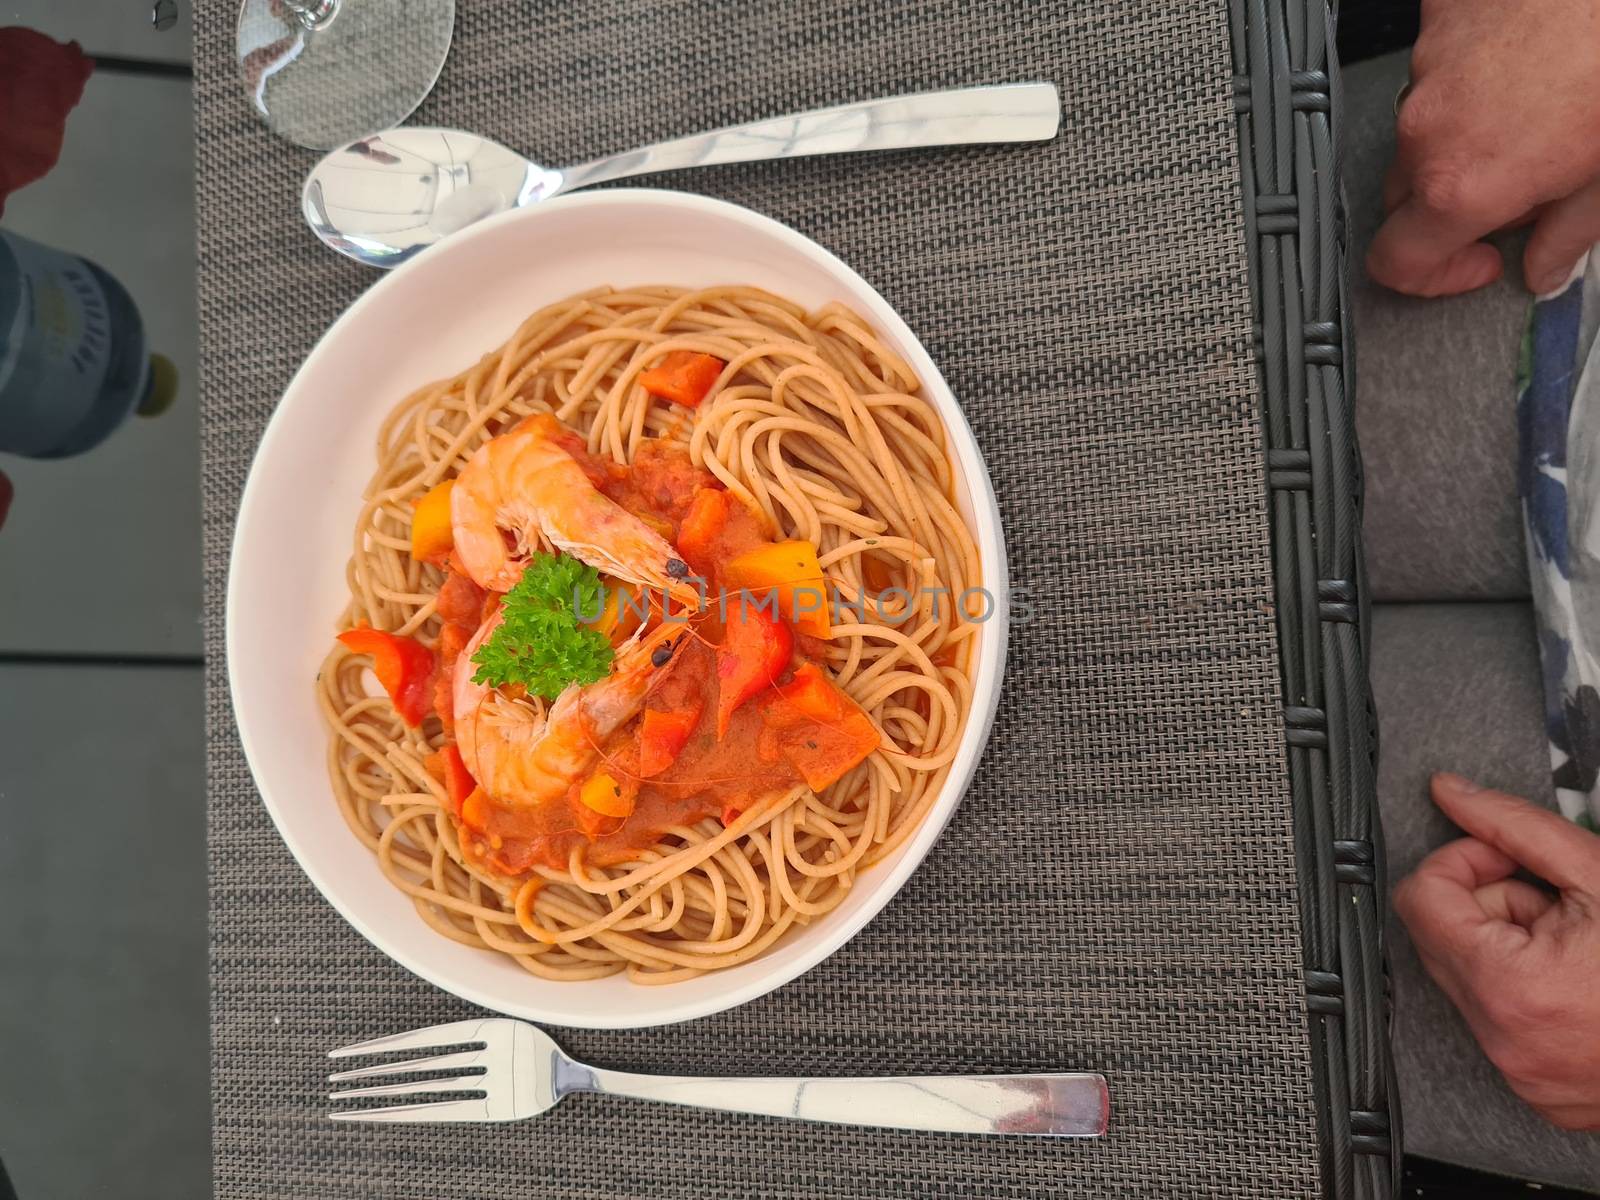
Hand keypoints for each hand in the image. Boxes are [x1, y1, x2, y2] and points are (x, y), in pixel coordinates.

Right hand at [1367, 0, 1599, 296]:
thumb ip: (1568, 235)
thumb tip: (1547, 266)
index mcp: (1462, 183)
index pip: (1394, 261)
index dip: (1432, 277)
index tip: (1476, 260)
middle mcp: (1429, 129)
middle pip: (1405, 195)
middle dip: (1451, 203)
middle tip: (1517, 188)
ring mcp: (1427, 71)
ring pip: (1425, 130)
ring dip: (1464, 136)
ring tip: (1534, 112)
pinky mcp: (1437, 23)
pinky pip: (1437, 70)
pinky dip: (1472, 80)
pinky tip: (1524, 68)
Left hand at [1394, 774, 1599, 1129]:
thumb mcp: (1597, 874)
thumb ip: (1515, 827)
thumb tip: (1451, 792)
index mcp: (1511, 987)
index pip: (1419, 898)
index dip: (1459, 862)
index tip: (1501, 856)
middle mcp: (1504, 1041)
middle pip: (1439, 938)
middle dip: (1490, 905)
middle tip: (1554, 902)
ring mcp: (1520, 1073)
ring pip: (1468, 980)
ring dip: (1509, 948)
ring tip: (1576, 947)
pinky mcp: (1537, 1091)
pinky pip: (1498, 1022)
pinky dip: (1526, 993)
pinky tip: (1578, 984)